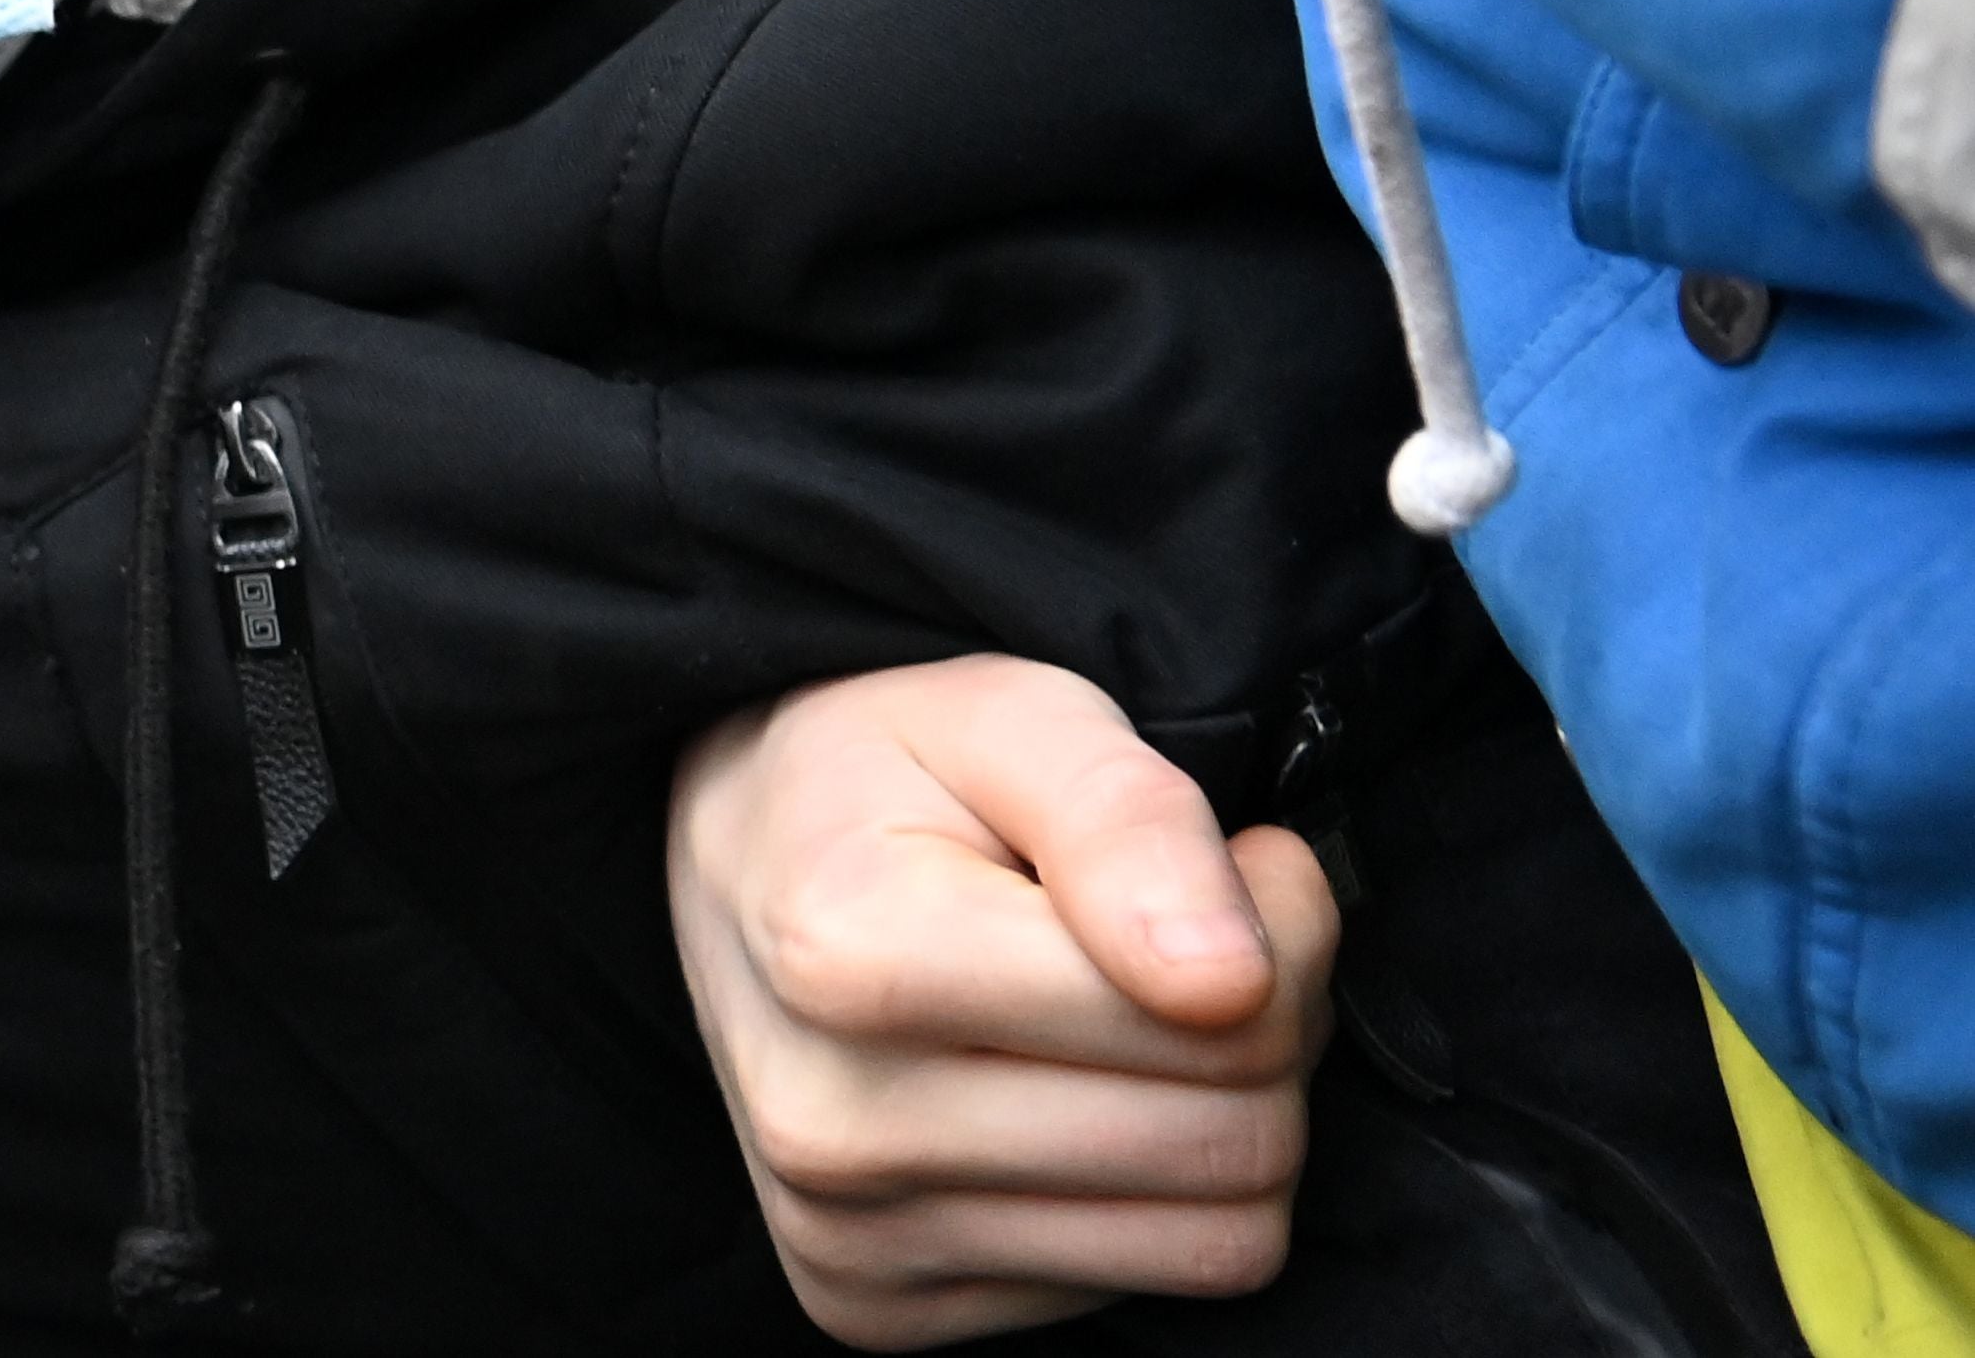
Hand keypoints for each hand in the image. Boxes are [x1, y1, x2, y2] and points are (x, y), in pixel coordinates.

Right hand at [668, 655, 1338, 1348]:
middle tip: (1197, 944)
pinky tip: (1066, 1095)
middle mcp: (828, 1123)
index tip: (1234, 866)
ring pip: (1209, 1245)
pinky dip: (1140, 1197)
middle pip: (1230, 1146)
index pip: (1216, 1024)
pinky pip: (1135, 1291)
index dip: (1280, 929)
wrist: (732, 854)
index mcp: (848, 954)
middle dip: (1266, 1033)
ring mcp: (842, 1233)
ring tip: (1139, 1018)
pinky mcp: (864, 1303)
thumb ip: (1126, 817)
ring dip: (1223, 1123)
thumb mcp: (1008, 713)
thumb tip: (1227, 982)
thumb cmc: (884, 773)